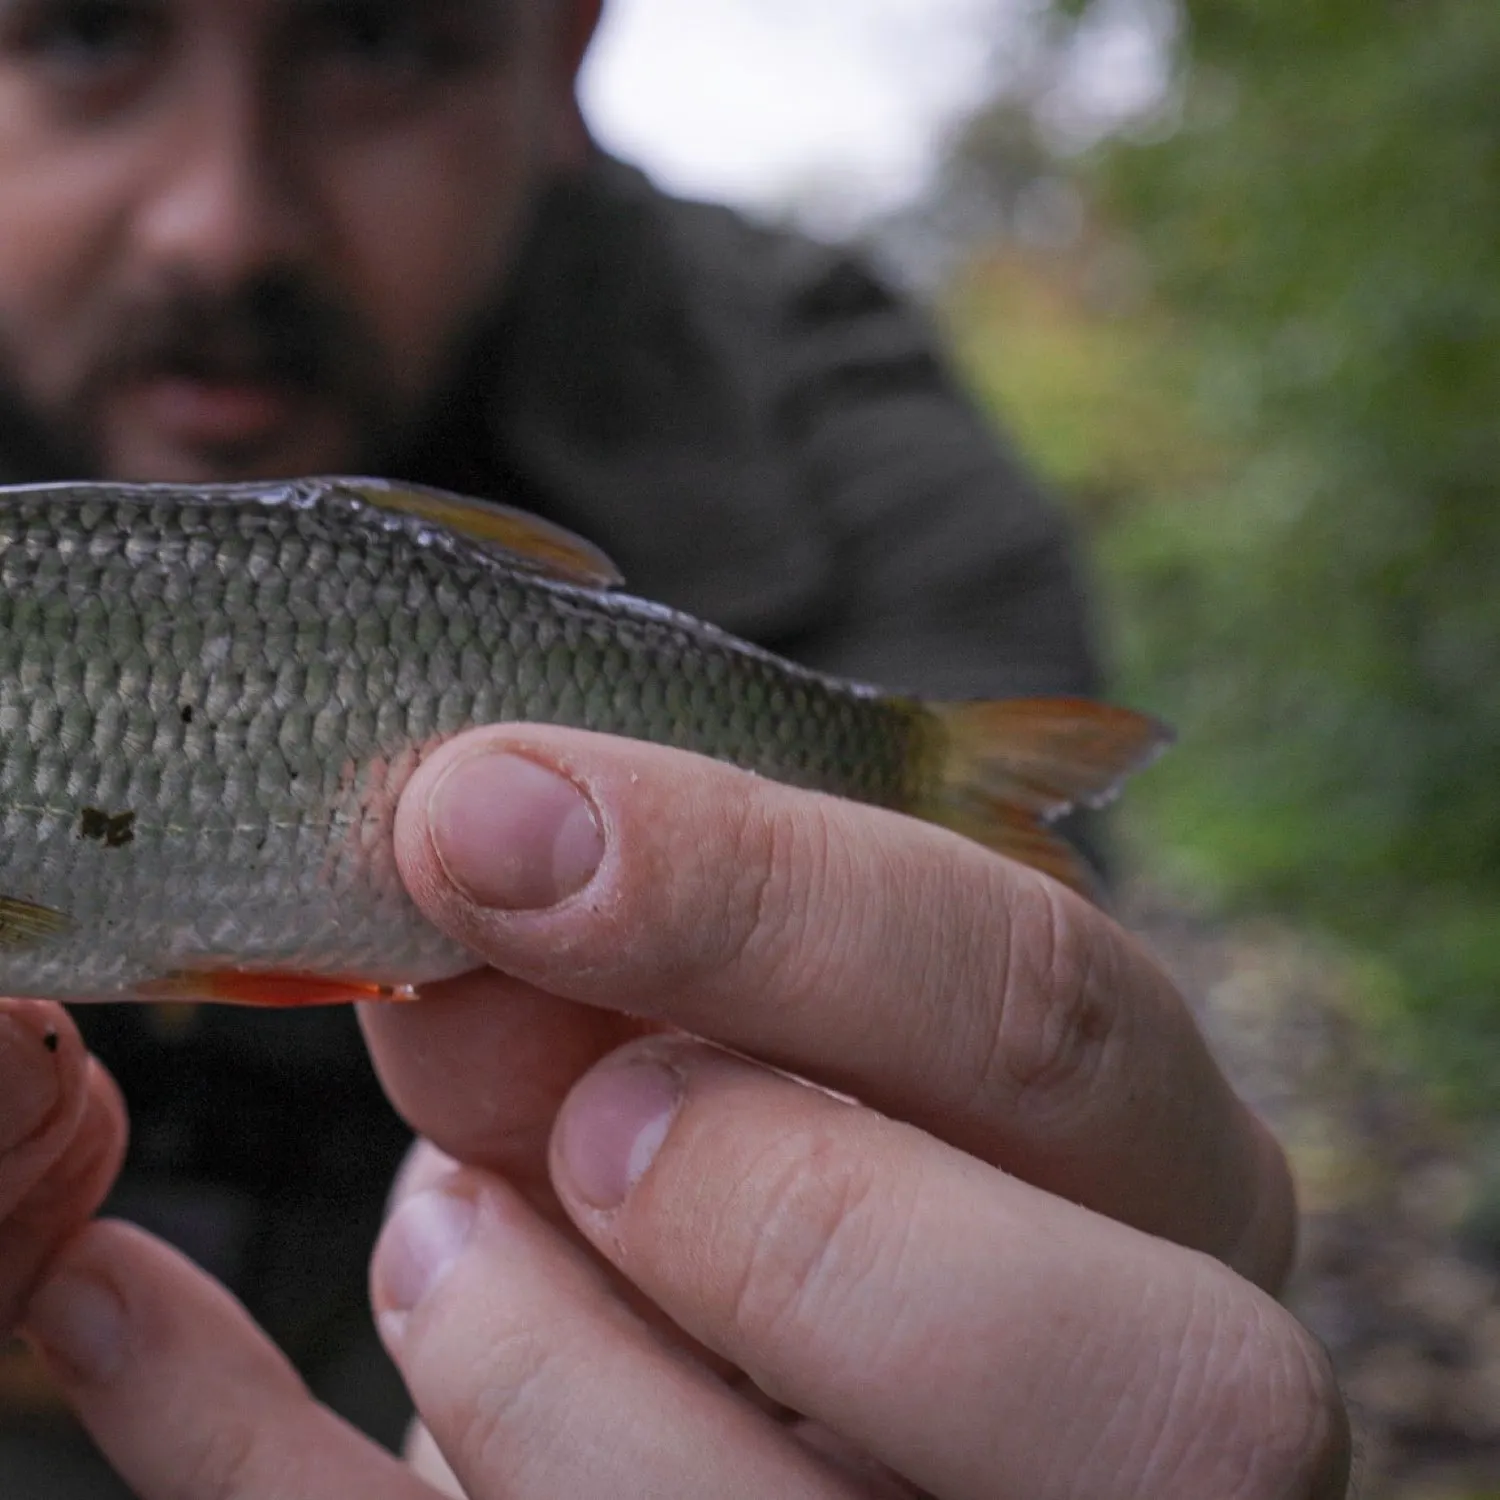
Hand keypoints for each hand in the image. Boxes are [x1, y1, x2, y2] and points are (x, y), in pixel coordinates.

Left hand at [21, 727, 1350, 1497]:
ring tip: (439, 1234)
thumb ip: (677, 931)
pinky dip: (264, 1455)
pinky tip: (130, 1311)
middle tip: (563, 1114)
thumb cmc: (801, 1082)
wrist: (792, 1292)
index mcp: (1158, 1168)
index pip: (1049, 1012)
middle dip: (780, 1211)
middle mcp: (1150, 1402)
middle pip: (1119, 1373)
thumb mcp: (779, 981)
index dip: (775, 902)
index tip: (497, 813)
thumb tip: (483, 836)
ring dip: (537, 1361)